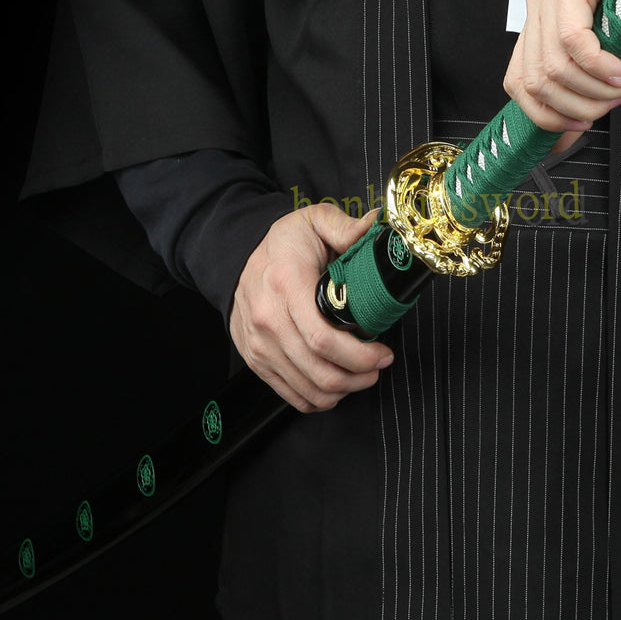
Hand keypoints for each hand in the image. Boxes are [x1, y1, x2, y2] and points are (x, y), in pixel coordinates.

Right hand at [230, 205, 394, 412]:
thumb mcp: (313, 221)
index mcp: (286, 285)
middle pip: (320, 371)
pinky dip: (319, 399)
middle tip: (379, 366)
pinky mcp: (256, 360)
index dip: (360, 356)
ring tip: (363, 376)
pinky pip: (291, 395)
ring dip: (344, 390)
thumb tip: (376, 226)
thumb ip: (345, 227)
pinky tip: (337, 385)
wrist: (236, 256)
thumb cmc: (283, 243)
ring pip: (309, 389)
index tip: (384, 354)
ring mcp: (259, 345)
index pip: (323, 338)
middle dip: (359, 377)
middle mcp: (268, 320)